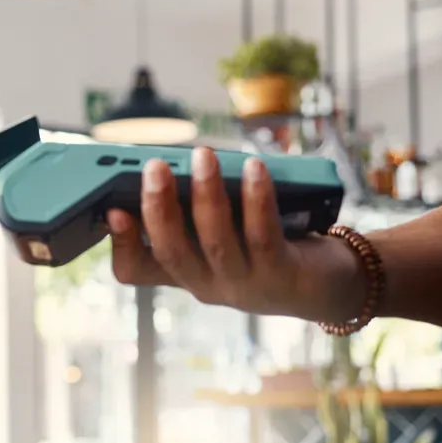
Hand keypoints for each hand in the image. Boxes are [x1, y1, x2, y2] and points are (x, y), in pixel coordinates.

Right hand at [105, 147, 362, 323]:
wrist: (329, 286)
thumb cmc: (269, 247)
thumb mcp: (225, 233)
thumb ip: (196, 210)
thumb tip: (178, 160)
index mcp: (186, 273)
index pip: (135, 271)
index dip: (121, 244)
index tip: (112, 210)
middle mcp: (208, 285)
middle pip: (171, 252)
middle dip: (159, 207)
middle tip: (154, 166)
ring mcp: (244, 285)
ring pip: (215, 241)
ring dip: (206, 195)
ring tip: (202, 155)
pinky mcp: (281, 276)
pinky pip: (263, 234)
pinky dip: (256, 198)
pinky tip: (253, 168)